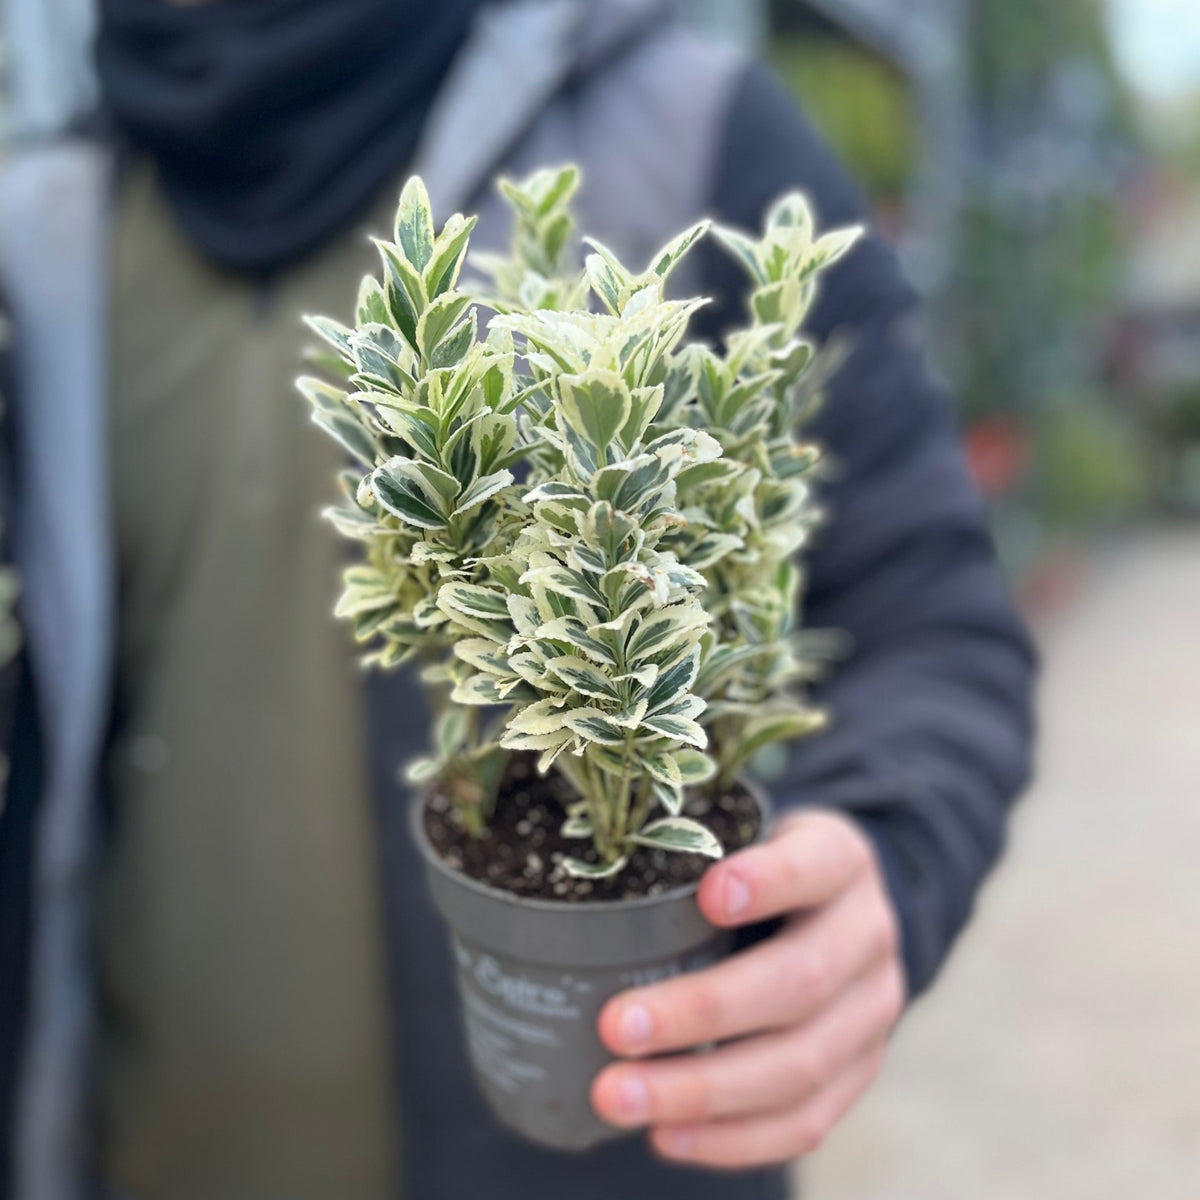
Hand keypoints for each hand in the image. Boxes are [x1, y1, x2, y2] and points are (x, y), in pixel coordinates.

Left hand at [591, 810, 904, 1168]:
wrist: (842, 908)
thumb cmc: (763, 865)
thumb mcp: (748, 832)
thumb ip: (695, 849)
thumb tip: (589, 883)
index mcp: (841, 860)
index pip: (816, 865)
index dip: (769, 881)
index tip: (708, 895)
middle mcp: (868, 936)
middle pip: (799, 981)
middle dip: (702, 1011)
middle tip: (616, 1027)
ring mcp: (872, 1012)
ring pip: (800, 1065)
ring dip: (702, 1090)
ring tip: (619, 1096)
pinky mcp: (860, 1071)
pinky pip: (805, 1122)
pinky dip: (731, 1138)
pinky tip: (666, 1135)